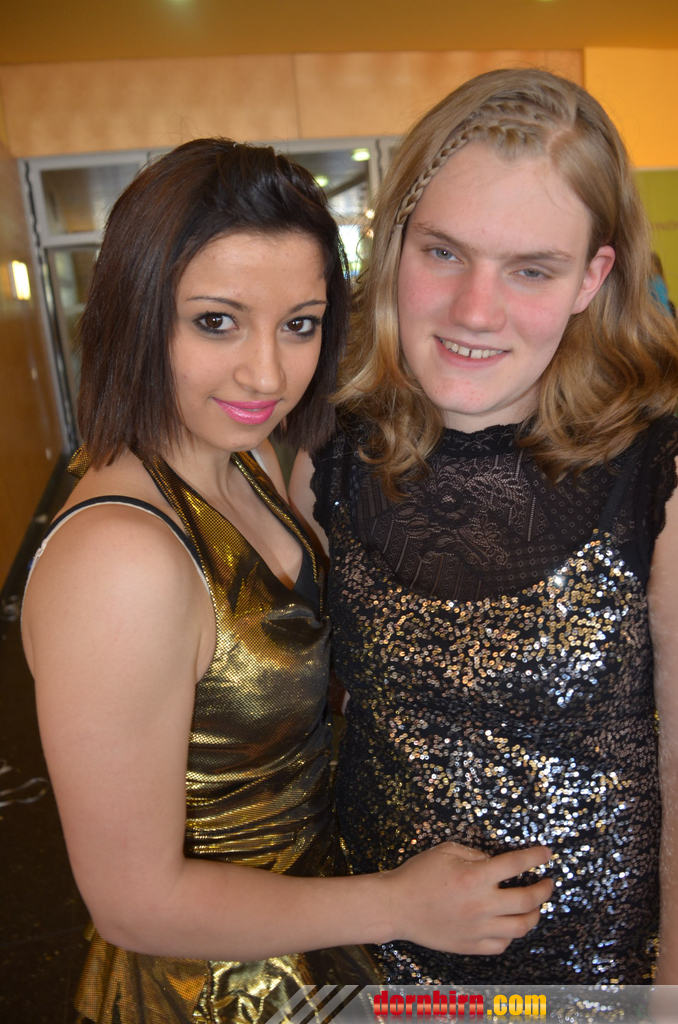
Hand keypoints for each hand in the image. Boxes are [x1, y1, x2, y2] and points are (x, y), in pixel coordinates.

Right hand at [384, 842, 552, 954]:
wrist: (396, 906)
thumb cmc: (418, 875)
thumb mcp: (446, 850)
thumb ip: (475, 854)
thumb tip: (495, 862)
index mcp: (475, 877)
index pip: (516, 864)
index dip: (536, 857)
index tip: (546, 854)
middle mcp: (481, 904)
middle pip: (528, 900)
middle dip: (545, 889)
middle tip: (548, 883)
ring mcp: (478, 928)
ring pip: (521, 927)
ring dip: (534, 914)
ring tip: (535, 906)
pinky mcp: (471, 946)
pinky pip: (502, 944)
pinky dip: (511, 934)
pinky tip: (510, 924)